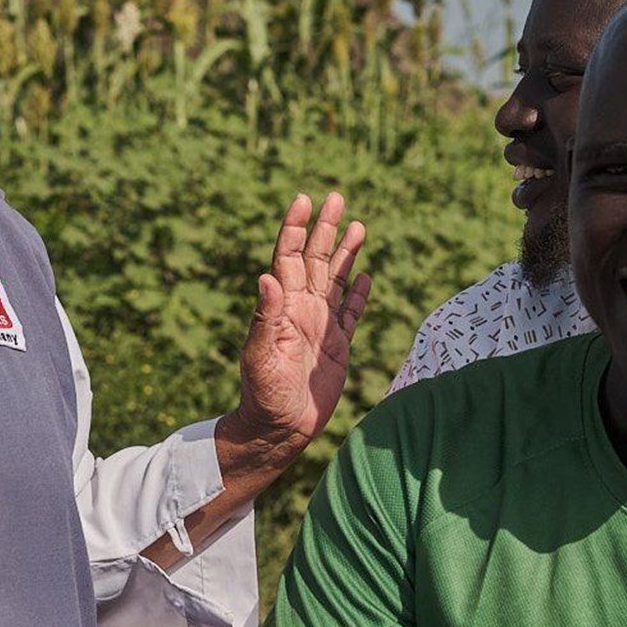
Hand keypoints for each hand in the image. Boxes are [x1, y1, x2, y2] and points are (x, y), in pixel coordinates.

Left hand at [224, 192, 369, 466]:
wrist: (280, 428)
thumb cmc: (264, 395)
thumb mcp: (260, 357)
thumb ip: (265, 318)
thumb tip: (266, 278)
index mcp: (283, 307)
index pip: (290, 257)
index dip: (296, 229)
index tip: (304, 199)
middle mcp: (302, 310)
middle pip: (317, 260)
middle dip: (326, 229)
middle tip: (336, 197)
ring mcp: (321, 326)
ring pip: (337, 280)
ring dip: (347, 253)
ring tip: (358, 224)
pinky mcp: (338, 346)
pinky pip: (351, 313)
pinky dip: (359, 294)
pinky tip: (366, 275)